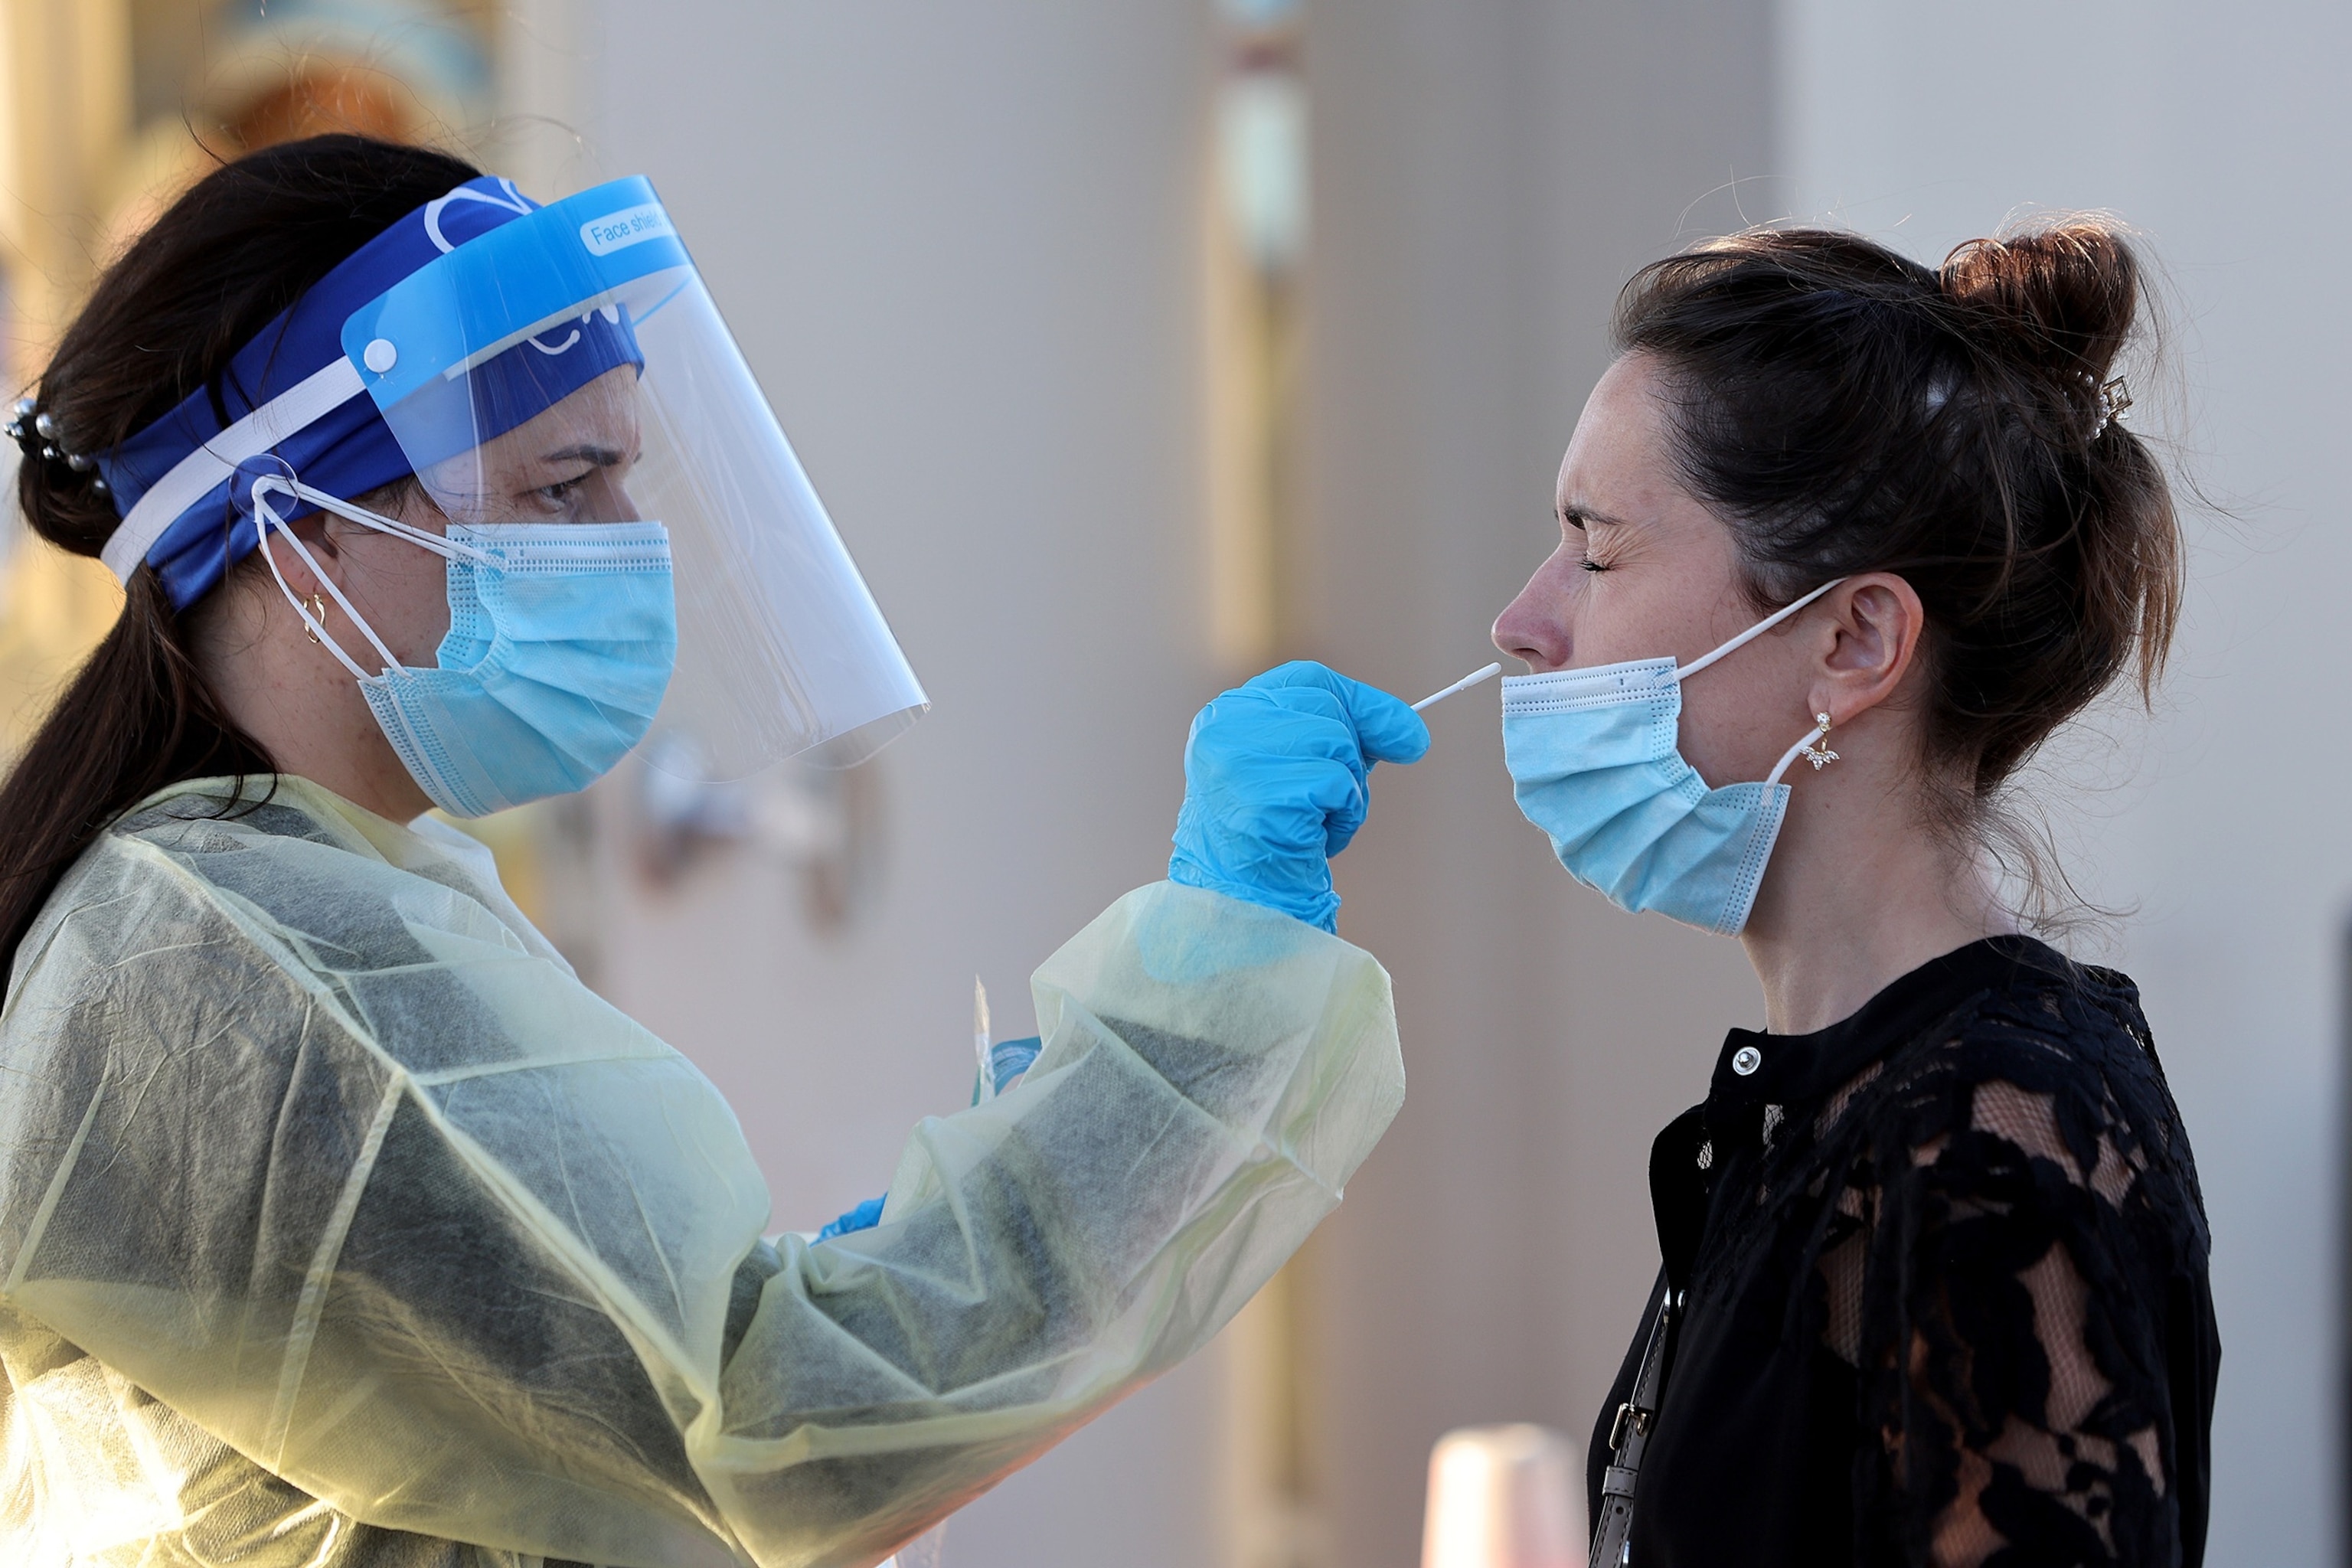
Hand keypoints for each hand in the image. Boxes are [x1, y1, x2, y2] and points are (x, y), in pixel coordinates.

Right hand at [1168, 661, 1429, 931]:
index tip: (1403, 733)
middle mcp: (1225, 729)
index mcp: (1226, 716)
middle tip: (1336, 800)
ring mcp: (1240, 762)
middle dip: (1354, 754)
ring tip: (1318, 823)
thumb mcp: (1305, 771)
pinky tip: (1317, 840)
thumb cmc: (1274, 838)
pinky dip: (1344, 816)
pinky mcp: (1264, 797)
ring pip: (1338, 745)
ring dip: (1348, 792)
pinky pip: (1338, 785)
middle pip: (1327, 709)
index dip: (1360, 702)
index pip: (1308, 681)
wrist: (1240, 907)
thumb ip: (1349, 739)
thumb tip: (1413, 733)